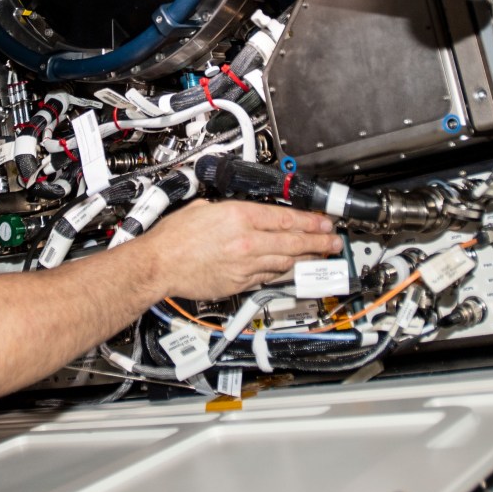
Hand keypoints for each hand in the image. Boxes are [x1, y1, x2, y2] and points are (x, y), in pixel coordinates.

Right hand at [137, 199, 340, 300]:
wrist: (159, 264)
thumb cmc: (174, 237)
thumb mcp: (205, 209)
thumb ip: (231, 212)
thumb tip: (245, 214)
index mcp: (239, 217)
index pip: (286, 218)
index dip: (310, 222)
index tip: (324, 223)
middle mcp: (247, 241)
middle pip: (293, 242)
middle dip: (318, 242)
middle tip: (333, 242)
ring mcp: (245, 265)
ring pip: (285, 262)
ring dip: (305, 259)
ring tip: (319, 256)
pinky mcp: (239, 283)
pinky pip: (267, 277)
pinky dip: (281, 273)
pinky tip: (291, 270)